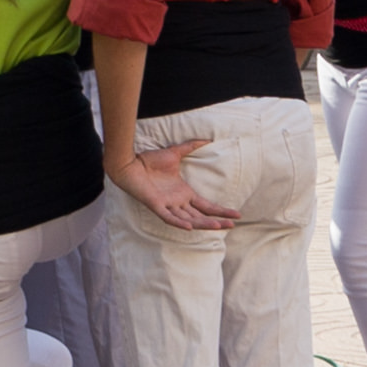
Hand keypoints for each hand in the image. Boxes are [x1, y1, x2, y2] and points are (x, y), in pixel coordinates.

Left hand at [114, 130, 234, 232]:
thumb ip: (191, 147)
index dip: (220, 210)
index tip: (237, 214)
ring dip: (202, 224)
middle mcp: (178, 202)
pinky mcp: (156, 205)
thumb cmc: (149, 160)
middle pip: (201, 216)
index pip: (206, 206)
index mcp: (184, 193)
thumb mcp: (175, 153)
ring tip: (218, 226)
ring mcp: (167, 205)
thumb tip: (208, 139)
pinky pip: (169, 217)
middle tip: (232, 225)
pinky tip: (190, 226)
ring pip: (189, 219)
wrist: (130, 162)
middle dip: (216, 221)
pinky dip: (179, 222)